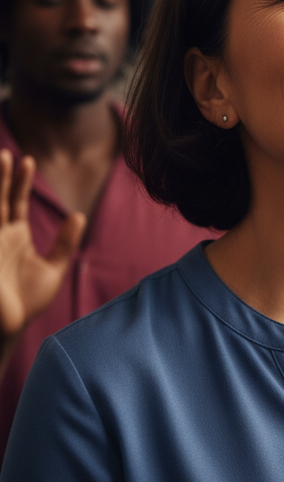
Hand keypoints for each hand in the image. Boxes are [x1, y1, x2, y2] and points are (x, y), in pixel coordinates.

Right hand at [0, 150, 84, 339]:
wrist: (10, 327)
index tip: (28, 161)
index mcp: (14, 236)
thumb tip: (78, 215)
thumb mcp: (53, 268)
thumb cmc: (29, 302)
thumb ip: (64, 242)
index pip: (16, 201)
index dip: (21, 181)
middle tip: (6, 154)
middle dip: (2, 177)